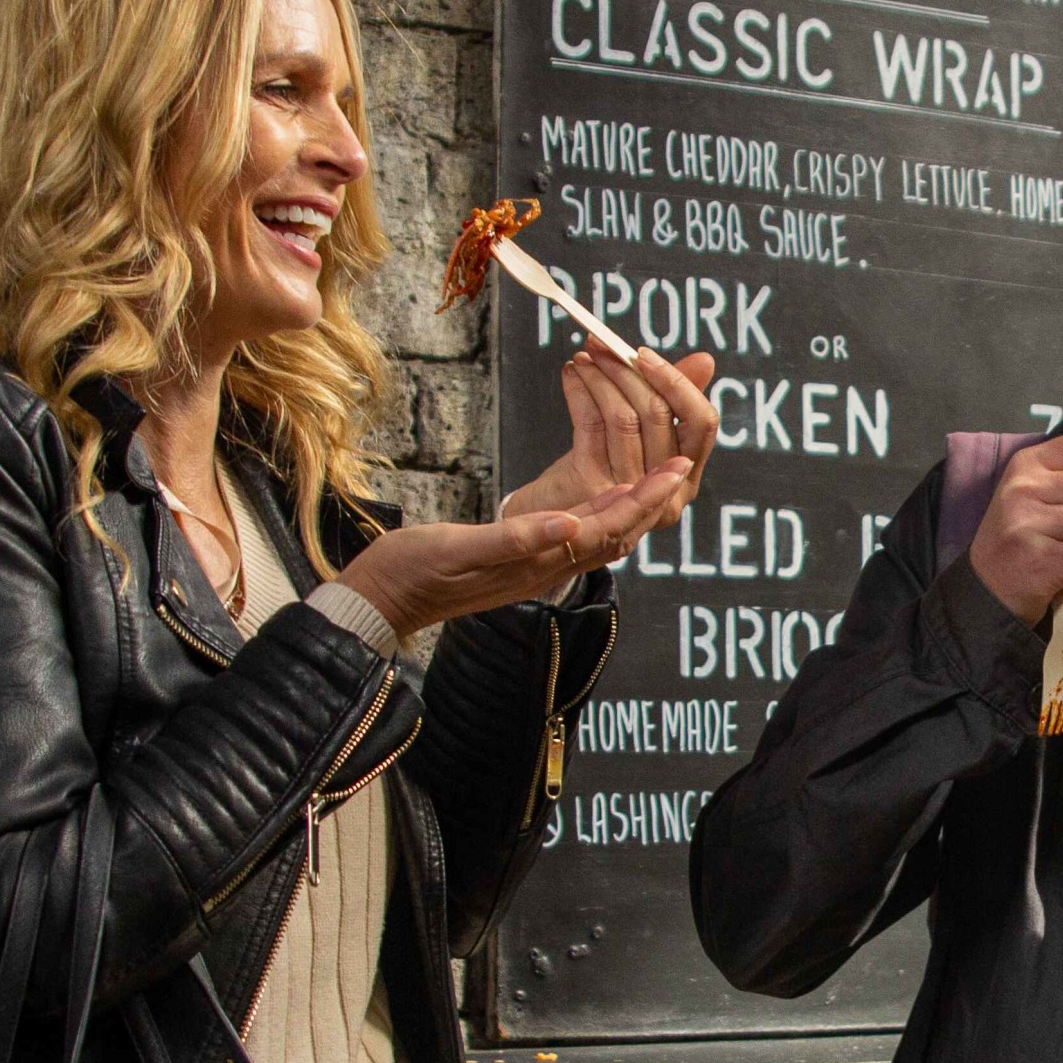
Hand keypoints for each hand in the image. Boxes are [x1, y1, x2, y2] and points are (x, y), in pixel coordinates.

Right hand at [341, 462, 691, 634]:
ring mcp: (529, 565)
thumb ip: (515, 538)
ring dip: (628, 502)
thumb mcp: (460, 549)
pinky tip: (600, 495)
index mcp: (534, 562)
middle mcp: (541, 566)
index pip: (604, 526)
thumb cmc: (412, 574)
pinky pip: (568, 532)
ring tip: (655, 473)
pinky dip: (592, 507)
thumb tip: (570, 522)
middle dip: (649, 497)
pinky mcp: (514, 558)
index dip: (642, 497)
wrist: (380, 601)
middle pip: (611, 529)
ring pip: (595, 532)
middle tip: (682, 461)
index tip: (675, 469)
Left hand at [503, 347, 719, 534]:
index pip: (702, 424)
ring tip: (584, 357)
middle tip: (602, 344)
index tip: (644, 354)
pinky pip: (590, 423)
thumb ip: (670, 404)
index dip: (678, 382)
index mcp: (684, 479)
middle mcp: (665, 493)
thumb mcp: (637, 443)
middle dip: (627, 370)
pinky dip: (579, 391)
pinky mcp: (591, 486)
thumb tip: (705, 361)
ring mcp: (628, 493)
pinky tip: (571, 375)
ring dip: (600, 376)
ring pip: (622, 416)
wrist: (545, 532)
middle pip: (658, 415)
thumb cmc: (594, 478)